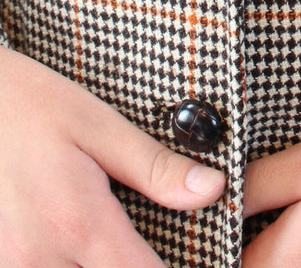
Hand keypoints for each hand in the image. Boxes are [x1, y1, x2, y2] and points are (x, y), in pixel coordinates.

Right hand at [0, 45, 226, 265]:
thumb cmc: (30, 107)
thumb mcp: (98, 125)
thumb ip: (155, 167)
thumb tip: (213, 190)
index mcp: (79, 224)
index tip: (198, 259)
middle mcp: (41, 261)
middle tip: (146, 244)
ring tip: (119, 245)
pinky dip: (71, 266)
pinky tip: (83, 250)